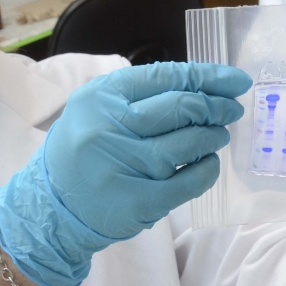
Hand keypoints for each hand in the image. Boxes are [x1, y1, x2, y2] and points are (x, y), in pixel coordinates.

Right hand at [0, 62, 251, 285]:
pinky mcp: (136, 202)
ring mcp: (123, 166)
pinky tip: (209, 164)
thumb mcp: (97, 110)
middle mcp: (108, 128)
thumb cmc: (83, 151)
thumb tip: (204, 87)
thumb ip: (141, 95)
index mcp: (100, 97)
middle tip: (231, 110)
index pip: (166, 77)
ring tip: (219, 135)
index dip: (208, 77)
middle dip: (216, 106)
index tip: (235, 82)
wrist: (49, 208)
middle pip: (181, 107)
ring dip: (213, 137)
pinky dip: (206, 171)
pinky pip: (187, 183)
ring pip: (187, 144)